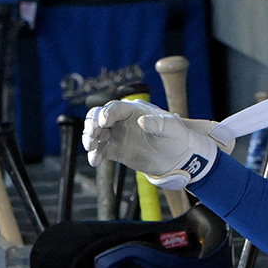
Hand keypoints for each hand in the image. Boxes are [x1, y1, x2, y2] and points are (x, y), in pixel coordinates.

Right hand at [82, 99, 218, 189]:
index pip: (115, 107)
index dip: (107, 113)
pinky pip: (100, 150)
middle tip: (92, 135)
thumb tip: (143, 121)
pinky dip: (95, 154)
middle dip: (91, 123)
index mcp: (134, 110)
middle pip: (98, 116)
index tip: (104, 123)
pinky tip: (95, 160)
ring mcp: (117, 134)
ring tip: (91, 147)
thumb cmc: (177, 136)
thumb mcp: (174, 128)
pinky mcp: (115, 150)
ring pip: (95, 132)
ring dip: (89, 138)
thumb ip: (160, 124)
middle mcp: (122, 120)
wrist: (177, 156)